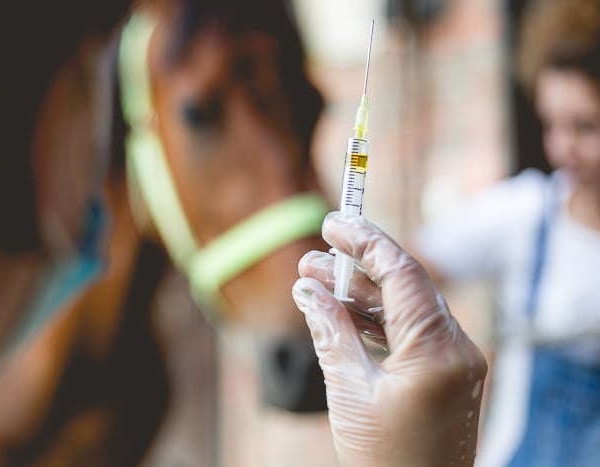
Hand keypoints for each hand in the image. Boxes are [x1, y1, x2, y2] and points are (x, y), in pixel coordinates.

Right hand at [292, 212, 486, 466]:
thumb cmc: (383, 460)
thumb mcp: (348, 391)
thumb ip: (330, 331)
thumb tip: (308, 289)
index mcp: (438, 350)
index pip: (402, 273)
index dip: (365, 240)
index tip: (333, 223)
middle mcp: (457, 349)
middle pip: (404, 287)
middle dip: (356, 268)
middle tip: (313, 257)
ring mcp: (455, 362)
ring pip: (406, 309)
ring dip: (362, 295)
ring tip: (315, 280)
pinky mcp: (447, 375)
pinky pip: (411, 333)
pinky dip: (376, 322)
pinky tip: (340, 313)